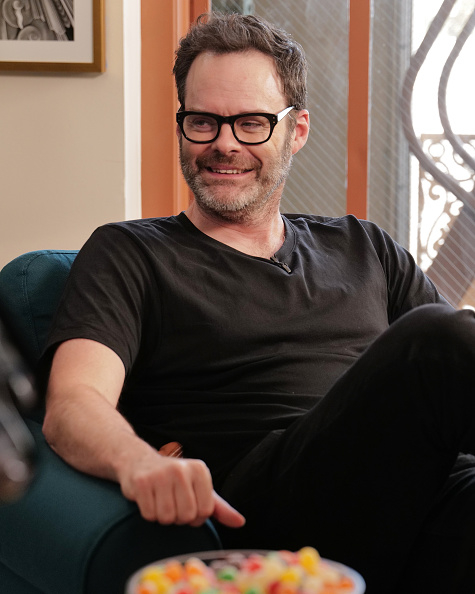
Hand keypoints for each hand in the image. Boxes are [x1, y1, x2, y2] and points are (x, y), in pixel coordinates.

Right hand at [118, 449, 244, 527]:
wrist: (139, 462)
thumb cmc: (174, 480)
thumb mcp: (199, 489)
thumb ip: (219, 507)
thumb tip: (240, 522)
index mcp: (200, 469)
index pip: (205, 510)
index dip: (196, 516)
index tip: (188, 504)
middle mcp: (181, 469)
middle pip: (186, 515)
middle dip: (178, 517)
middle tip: (172, 503)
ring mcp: (160, 474)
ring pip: (167, 517)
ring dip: (162, 517)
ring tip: (160, 500)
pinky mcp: (142, 482)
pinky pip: (149, 515)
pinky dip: (148, 513)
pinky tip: (148, 498)